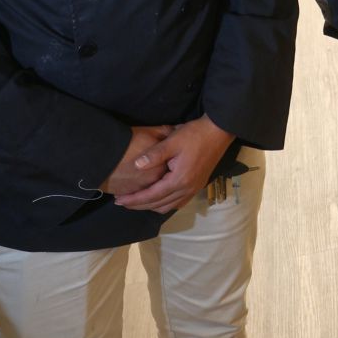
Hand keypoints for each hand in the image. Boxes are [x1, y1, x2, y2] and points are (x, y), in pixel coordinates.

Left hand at [112, 115, 234, 213]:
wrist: (219, 131)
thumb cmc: (195, 134)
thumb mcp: (172, 141)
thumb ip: (154, 155)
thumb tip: (136, 165)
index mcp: (179, 180)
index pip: (151, 196)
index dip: (134, 199)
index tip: (118, 200)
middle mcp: (187, 189)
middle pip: (158, 205)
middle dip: (139, 205)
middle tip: (122, 202)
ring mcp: (194, 189)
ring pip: (169, 206)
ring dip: (152, 206)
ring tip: (137, 200)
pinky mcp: (198, 186)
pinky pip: (178, 203)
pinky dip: (165, 204)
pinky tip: (158, 197)